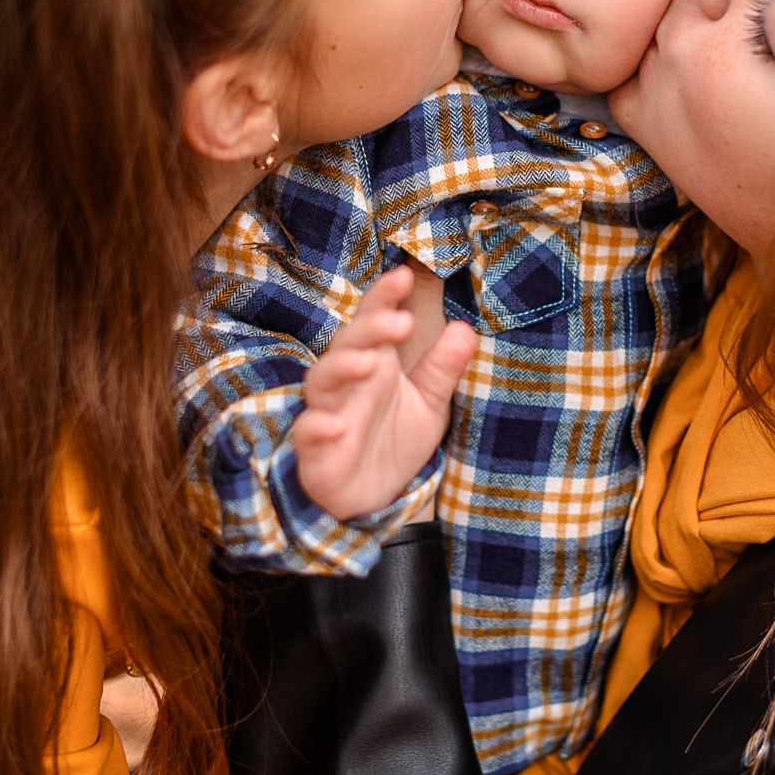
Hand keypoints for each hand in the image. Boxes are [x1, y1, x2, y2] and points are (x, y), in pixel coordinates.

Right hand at [291, 264, 477, 520]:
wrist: (374, 498)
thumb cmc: (394, 441)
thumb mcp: (429, 404)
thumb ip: (443, 368)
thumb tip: (466, 328)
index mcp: (373, 363)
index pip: (373, 321)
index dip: (382, 298)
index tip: (403, 276)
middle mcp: (346, 383)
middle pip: (347, 344)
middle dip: (369, 329)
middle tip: (401, 322)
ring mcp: (327, 413)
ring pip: (320, 381)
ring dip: (341, 367)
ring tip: (368, 362)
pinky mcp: (315, 451)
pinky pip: (308, 433)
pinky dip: (317, 427)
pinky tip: (335, 425)